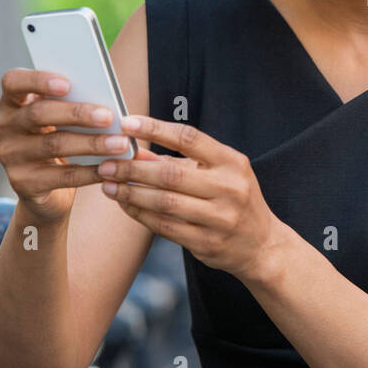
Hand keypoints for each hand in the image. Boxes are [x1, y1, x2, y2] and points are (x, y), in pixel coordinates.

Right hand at [0, 68, 138, 224]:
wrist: (46, 190)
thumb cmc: (59, 140)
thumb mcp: (60, 120)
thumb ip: (73, 104)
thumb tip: (108, 101)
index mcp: (13, 102)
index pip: (13, 81)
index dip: (37, 80)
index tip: (67, 84)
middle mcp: (5, 127)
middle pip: (39, 113)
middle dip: (77, 114)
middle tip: (108, 116)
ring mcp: (10, 156)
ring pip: (54, 144)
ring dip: (92, 143)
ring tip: (120, 143)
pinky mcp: (22, 183)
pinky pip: (61, 176)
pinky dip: (90, 172)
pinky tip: (110, 168)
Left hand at [96, 115, 283, 282]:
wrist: (262, 245)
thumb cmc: (234, 199)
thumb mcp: (218, 173)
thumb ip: (179, 162)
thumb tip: (135, 151)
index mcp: (232, 162)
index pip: (189, 138)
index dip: (155, 129)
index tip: (127, 122)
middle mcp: (229, 188)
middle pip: (170, 174)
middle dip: (132, 169)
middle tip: (106, 164)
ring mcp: (219, 218)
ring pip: (164, 202)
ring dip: (131, 193)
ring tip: (108, 185)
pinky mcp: (207, 243)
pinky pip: (165, 226)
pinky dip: (140, 214)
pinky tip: (126, 205)